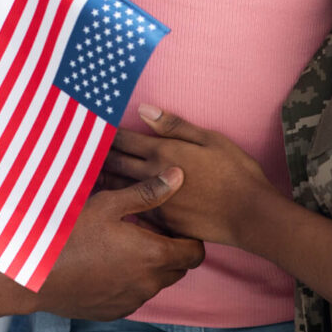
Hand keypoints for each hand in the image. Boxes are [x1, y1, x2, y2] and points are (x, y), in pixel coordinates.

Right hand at [34, 169, 204, 320]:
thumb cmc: (73, 233)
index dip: (190, 238)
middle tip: (151, 231)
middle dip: (173, 251)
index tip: (173, 225)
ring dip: (151, 267)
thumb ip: (148, 192)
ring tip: (128, 245)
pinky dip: (132, 282)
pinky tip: (110, 264)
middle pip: (179, 269)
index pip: (195, 253)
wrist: (37, 274)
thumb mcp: (110, 204)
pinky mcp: (115, 312)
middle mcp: (149, 283)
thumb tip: (178, 176)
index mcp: (153, 255)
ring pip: (157, 283)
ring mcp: (132, 301)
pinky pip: (135, 296)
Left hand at [105, 106, 275, 247]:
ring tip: (88, 172)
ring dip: (102, 178)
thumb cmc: (234, 170)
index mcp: (163, 152)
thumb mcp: (208, 138)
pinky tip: (113, 201)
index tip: (93, 126)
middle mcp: (153, 177)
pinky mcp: (162, 222)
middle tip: (81, 148)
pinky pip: (133, 209)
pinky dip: (119, 201)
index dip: (106, 132)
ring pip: (118, 188)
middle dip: (97, 154)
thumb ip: (173, 125)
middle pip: (115, 163)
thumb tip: (144, 109)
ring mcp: (156, 202)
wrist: (249, 214)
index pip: (124, 140)